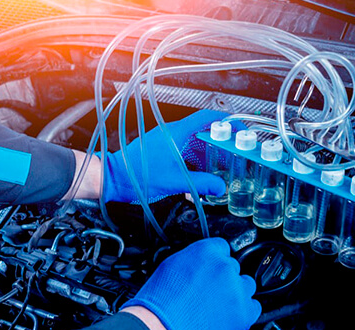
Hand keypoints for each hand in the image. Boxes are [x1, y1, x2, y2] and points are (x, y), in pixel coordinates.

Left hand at [102, 109, 244, 202]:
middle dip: (221, 144)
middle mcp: (172, 134)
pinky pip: (185, 153)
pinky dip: (196, 163)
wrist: (114, 179)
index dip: (228, 122)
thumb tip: (220, 187)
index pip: (208, 118)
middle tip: (234, 154)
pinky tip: (200, 178)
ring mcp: (167, 142)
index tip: (240, 130)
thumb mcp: (175, 181)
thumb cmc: (137, 175)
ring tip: (220, 170)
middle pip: (204, 132)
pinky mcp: (162, 152)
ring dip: (208, 156)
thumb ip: (201, 184)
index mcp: (176, 133)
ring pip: (195, 144)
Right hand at [121, 237, 261, 329]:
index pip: (222, 248)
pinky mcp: (243, 312)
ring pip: (246, 286)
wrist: (158, 329)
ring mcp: (235, 290)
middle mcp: (224, 267)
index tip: (211, 271)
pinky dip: (244, 311)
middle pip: (233, 268)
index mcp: (206, 252)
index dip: (214, 262)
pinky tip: (227, 316)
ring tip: (216, 306)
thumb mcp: (170, 266)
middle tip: (208, 293)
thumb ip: (193, 260)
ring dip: (235, 293)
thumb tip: (201, 264)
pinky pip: (254, 307)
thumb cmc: (158, 302)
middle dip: (222, 279)